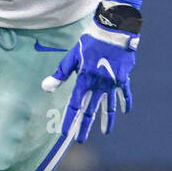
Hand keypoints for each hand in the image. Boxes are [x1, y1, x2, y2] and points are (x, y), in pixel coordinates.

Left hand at [41, 19, 137, 142]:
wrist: (113, 30)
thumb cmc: (90, 42)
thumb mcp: (72, 57)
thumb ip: (60, 74)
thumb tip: (45, 88)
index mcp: (84, 80)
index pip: (75, 105)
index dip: (70, 119)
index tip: (66, 132)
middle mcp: (98, 85)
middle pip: (90, 110)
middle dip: (85, 126)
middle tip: (81, 140)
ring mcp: (112, 83)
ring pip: (109, 106)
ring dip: (107, 120)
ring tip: (106, 132)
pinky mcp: (123, 77)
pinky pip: (125, 93)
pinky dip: (125, 102)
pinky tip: (125, 112)